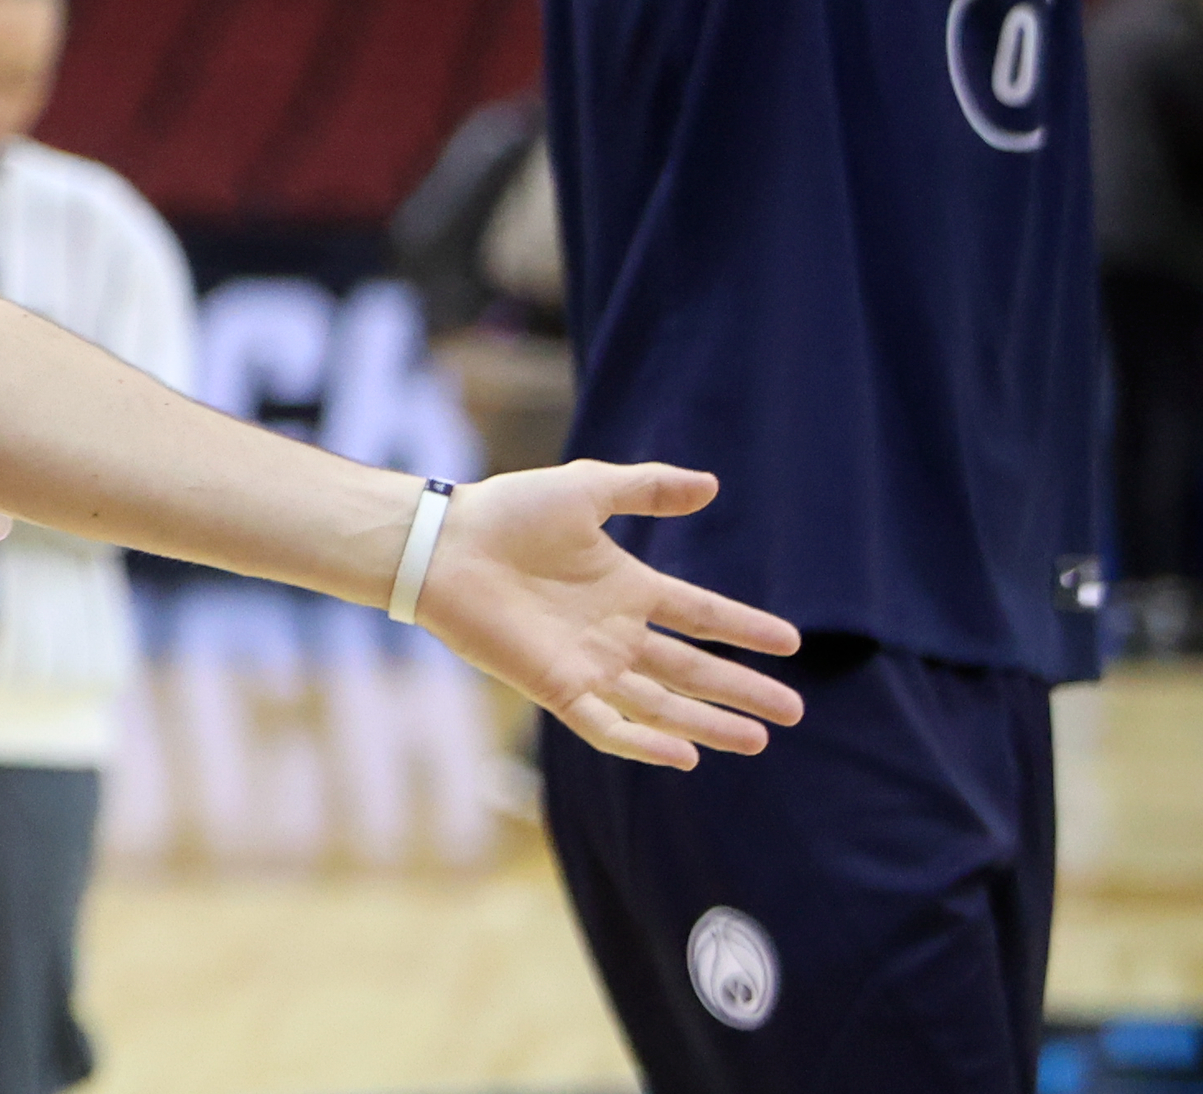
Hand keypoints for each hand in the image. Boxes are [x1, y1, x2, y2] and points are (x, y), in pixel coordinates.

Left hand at [413, 461, 804, 768]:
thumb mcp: (587, 490)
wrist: (447, 545)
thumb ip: (647, 488)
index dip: (743, 628)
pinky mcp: (557, 687)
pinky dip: (646, 743)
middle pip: (691, 670)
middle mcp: (613, 633)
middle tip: (794, 711)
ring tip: (758, 739)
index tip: (791, 643)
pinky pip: (608, 725)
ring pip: (662, 705)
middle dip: (741, 690)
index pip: (699, 616)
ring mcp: (588, 664)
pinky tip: (687, 755)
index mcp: (625, 588)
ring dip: (708, 723)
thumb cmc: (507, 513)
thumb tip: (711, 486)